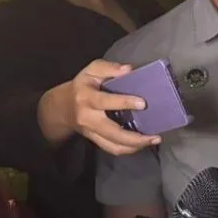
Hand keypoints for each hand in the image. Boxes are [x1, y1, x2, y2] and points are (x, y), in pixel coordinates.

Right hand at [40, 60, 159, 154]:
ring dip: (134, 146)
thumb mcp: (91, 70)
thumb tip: (128, 69)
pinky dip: (128, 149)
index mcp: (87, 98)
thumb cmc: (83, 85)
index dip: (124, 102)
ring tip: (153, 140)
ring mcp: (91, 132)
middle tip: (154, 135)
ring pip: (112, 145)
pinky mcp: (94, 139)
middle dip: (134, 137)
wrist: (62, 107)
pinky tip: (142, 144)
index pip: (105, 101)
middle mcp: (88, 118)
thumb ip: (108, 68)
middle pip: (111, 132)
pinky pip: (111, 149)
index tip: (143, 103)